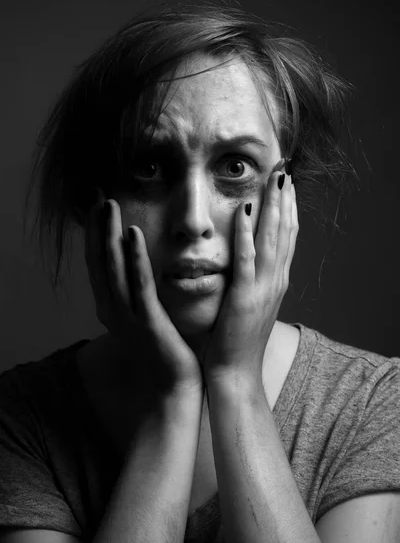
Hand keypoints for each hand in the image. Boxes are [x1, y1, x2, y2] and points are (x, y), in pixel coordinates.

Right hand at [84, 189, 203, 396]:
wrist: (173, 387)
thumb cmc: (162, 351)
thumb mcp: (142, 317)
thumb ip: (135, 292)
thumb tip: (135, 265)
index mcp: (111, 307)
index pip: (98, 263)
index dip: (94, 233)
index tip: (96, 205)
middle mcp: (112, 309)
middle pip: (98, 260)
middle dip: (96, 227)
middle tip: (96, 195)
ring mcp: (127, 316)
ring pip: (113, 267)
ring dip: (108, 234)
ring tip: (108, 205)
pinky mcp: (147, 321)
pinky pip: (139, 283)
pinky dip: (134, 257)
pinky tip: (132, 233)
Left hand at [200, 168, 297, 389]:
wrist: (236, 373)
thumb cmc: (239, 340)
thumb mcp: (252, 304)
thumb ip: (255, 280)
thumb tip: (253, 260)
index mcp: (277, 281)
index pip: (287, 237)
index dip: (288, 208)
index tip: (287, 183)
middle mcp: (276, 281)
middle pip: (285, 232)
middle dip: (285, 199)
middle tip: (285, 169)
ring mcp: (262, 289)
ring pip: (272, 240)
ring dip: (273, 207)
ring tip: (274, 179)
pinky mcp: (244, 297)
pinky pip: (247, 260)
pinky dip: (247, 234)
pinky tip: (246, 211)